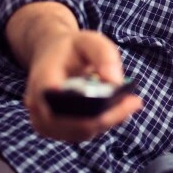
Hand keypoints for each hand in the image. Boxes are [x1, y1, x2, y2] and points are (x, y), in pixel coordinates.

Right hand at [24, 30, 142, 141]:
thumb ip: (104, 55)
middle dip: (108, 115)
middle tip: (134, 102)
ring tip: (129, 104)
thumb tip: (115, 82)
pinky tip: (116, 109)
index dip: (91, 105)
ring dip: (107, 120)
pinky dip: (100, 123)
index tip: (120, 96)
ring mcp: (44, 121)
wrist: (50, 55)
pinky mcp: (54, 130)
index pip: (65, 102)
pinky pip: (80, 133)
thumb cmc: (71, 48)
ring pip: (80, 131)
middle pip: (76, 123)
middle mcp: (38, 105)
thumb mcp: (89, 40)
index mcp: (43, 80)